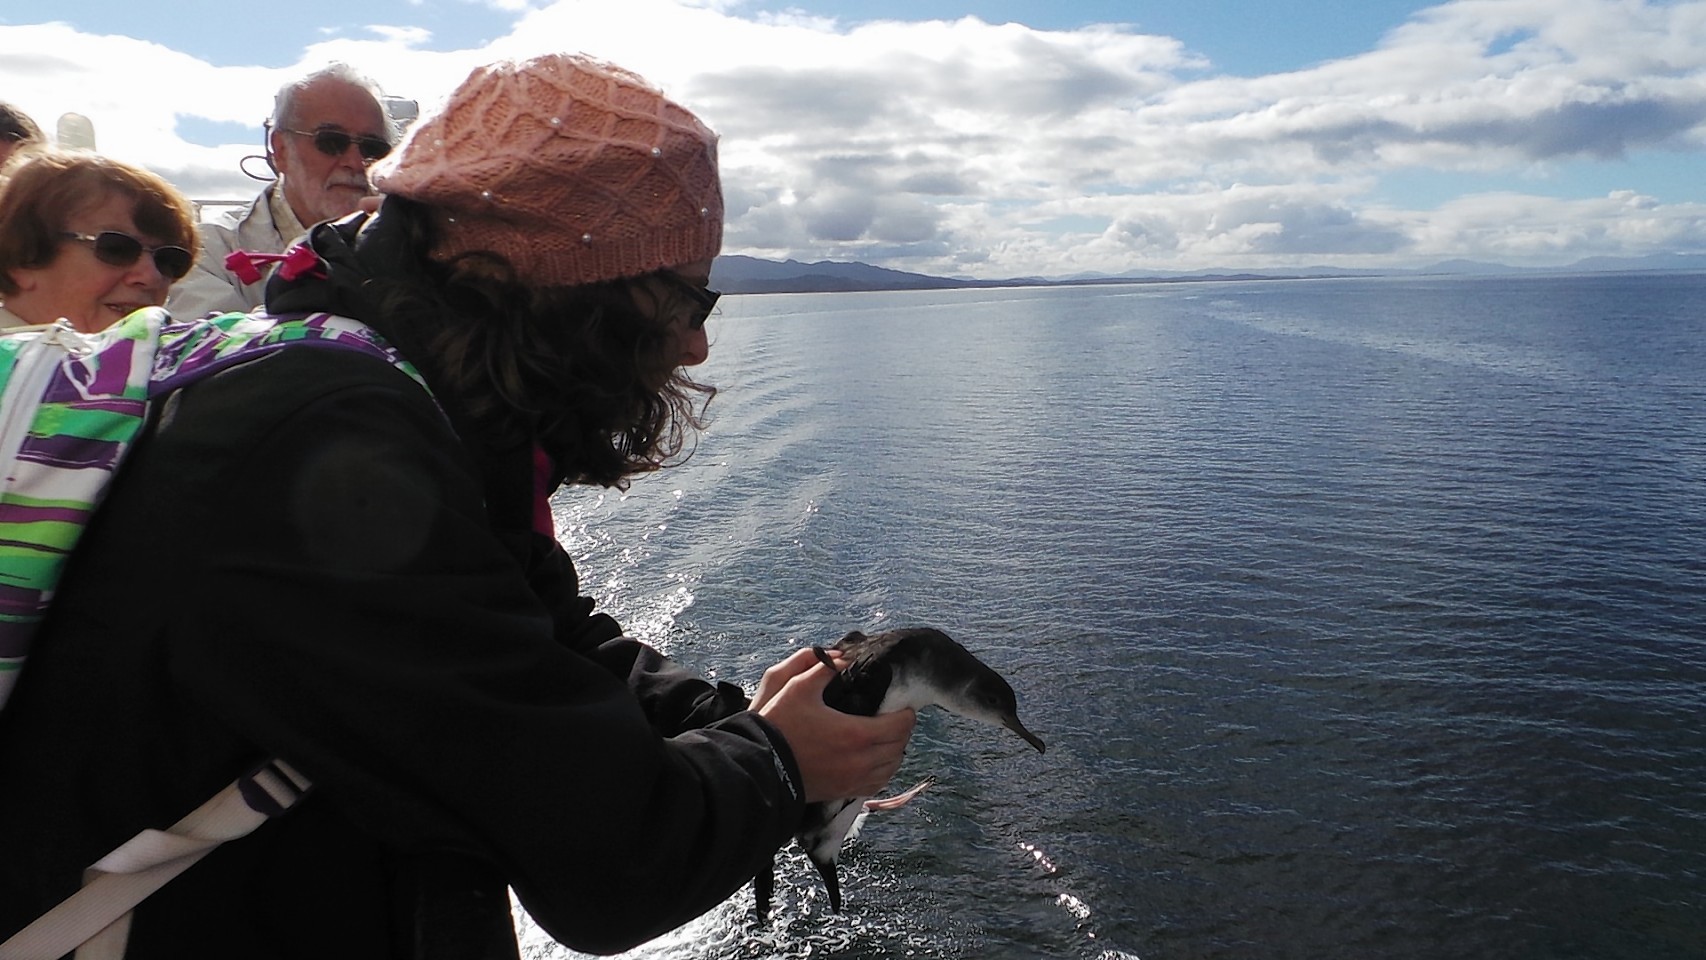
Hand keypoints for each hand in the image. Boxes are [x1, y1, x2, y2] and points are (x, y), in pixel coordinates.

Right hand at [755, 649, 915, 802]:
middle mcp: (862, 761)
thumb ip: (824, 669)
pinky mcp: (844, 791)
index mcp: (857, 734)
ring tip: (884, 737)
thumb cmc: (780, 727)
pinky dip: (882, 770)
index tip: (901, 705)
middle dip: (901, 731)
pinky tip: (873, 760)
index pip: (901, 726)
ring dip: (894, 751)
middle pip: (900, 747)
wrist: (761, 767)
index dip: (906, 713)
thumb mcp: (798, 688)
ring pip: (891, 768)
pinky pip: (877, 783)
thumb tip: (843, 659)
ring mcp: (854, 780)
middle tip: (893, 718)